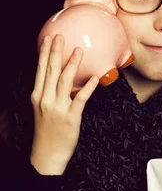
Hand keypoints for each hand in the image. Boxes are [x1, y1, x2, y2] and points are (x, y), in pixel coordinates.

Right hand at [30, 34, 99, 174]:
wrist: (47, 154)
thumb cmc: (47, 132)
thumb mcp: (42, 110)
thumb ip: (49, 94)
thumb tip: (60, 78)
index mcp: (37, 96)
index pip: (40, 70)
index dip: (44, 53)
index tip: (47, 38)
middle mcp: (45, 99)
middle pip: (50, 71)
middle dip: (55, 51)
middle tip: (61, 36)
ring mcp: (58, 108)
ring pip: (64, 81)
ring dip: (72, 64)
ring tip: (79, 50)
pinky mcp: (71, 117)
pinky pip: (80, 99)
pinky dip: (88, 87)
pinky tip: (95, 78)